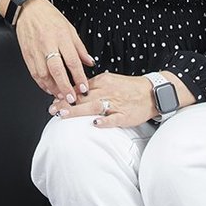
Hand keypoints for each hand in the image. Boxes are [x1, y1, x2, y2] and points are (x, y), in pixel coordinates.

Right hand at [12, 0, 93, 103]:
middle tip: (72, 99)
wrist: (29, 9)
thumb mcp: (70, 29)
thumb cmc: (50, 17)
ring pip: (43, 74)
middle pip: (56, 70)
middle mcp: (48, 44)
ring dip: (53, 88)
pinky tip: (49, 89)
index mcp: (61, 37)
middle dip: (65, 87)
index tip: (84, 88)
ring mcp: (36, 50)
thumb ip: (80, 48)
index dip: (79, 77)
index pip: (72, 61)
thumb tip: (90, 62)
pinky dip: (41, 84)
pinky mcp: (26, 54)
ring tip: (61, 96)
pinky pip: (34, 73)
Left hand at [50, 71, 192, 127]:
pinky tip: (95, 124)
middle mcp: (107, 91)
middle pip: (83, 97)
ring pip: (94, 106)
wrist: (152, 92)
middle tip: (52, 109)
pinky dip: (104, 121)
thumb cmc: (129, 88)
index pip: (80, 87)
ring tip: (63, 115)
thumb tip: (75, 91)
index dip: (66, 93)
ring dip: (77, 111)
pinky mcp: (125, 115)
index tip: (53, 99)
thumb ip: (93, 86)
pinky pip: (114, 118)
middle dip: (66, 103)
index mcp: (103, 80)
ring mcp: (116, 103)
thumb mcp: (110, 81)